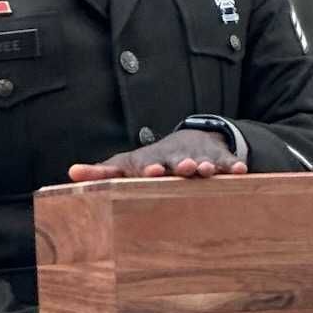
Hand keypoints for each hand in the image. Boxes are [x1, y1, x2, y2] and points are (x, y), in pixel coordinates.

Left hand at [69, 130, 247, 182]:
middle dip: (180, 164)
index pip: (149, 163)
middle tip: (181, 169)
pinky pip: (227, 162)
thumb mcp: (128, 163)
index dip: (149, 167)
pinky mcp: (219, 159)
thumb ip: (102, 171)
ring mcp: (198, 157)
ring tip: (207, 171)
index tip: (150, 170)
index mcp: (153, 160)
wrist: (192, 138)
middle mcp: (175, 156)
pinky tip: (241, 171)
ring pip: (202, 161)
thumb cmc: (154, 159)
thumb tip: (71, 173)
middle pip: (178, 160)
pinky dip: (233, 166)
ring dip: (205, 165)